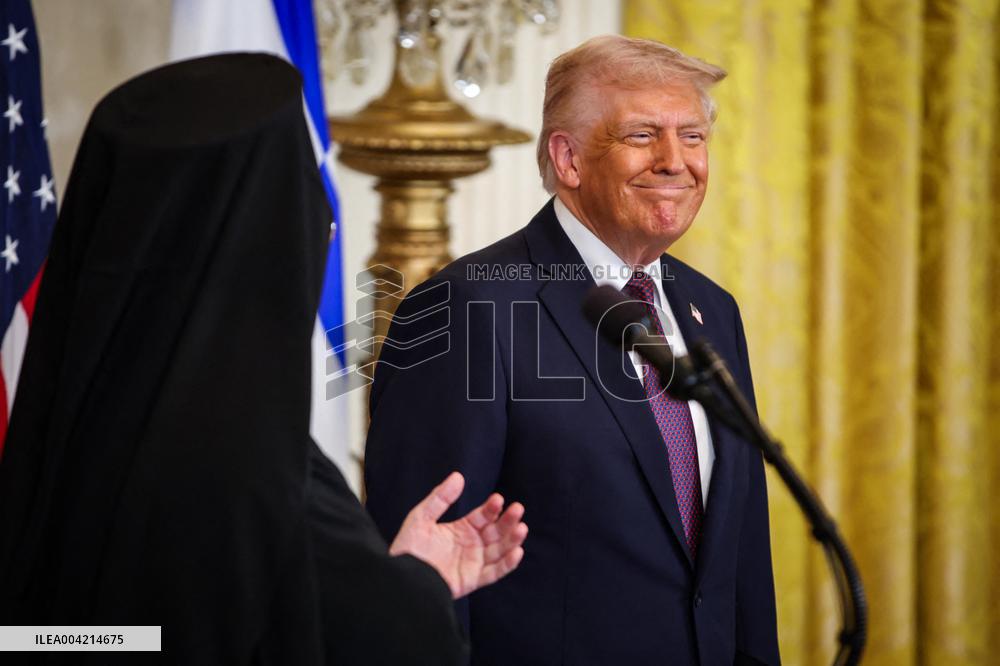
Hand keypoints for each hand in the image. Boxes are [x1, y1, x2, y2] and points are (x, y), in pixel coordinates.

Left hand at [388, 472, 526, 598]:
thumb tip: (458, 476)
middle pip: (496, 531)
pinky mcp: (473, 580)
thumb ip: (440, 498)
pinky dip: (508, 564)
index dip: (491, 508)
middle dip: (508, 520)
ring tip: (521, 528)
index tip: (498, 499)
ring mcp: (473, 563)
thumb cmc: (408, 548)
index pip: (483, 516)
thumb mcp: (421, 517)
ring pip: (500, 550)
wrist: (401, 578)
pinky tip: (517, 552)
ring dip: (512, 539)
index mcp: (462, 530)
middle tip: (518, 509)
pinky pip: (494, 572)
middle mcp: (471, 545)